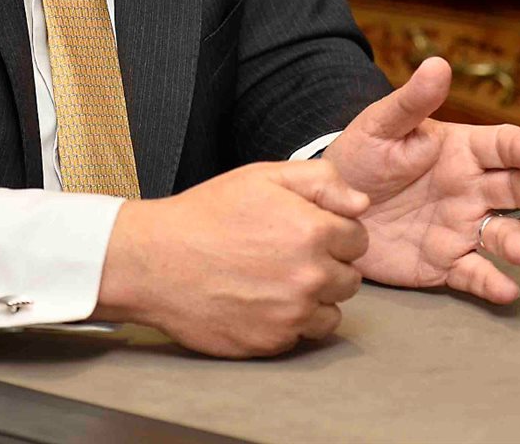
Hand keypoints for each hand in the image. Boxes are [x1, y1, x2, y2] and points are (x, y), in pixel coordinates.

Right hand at [94, 160, 369, 357]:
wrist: (157, 261)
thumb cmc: (206, 215)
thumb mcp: (262, 177)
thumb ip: (321, 180)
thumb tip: (362, 201)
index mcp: (312, 230)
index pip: (358, 239)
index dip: (334, 231)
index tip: (306, 229)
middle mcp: (309, 276)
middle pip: (351, 278)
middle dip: (328, 264)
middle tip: (287, 253)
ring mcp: (292, 314)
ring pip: (332, 311)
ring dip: (314, 297)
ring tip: (275, 278)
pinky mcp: (273, 343)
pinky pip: (302, 335)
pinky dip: (289, 321)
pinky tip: (260, 299)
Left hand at [322, 56, 519, 303]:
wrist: (332, 206)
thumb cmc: (361, 157)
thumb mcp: (380, 126)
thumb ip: (410, 102)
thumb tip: (438, 64)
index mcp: (457, 151)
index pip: (496, 145)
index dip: (514, 145)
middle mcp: (468, 189)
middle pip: (511, 188)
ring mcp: (460, 227)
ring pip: (500, 234)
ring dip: (516, 241)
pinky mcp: (444, 263)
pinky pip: (474, 275)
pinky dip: (491, 283)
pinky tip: (504, 288)